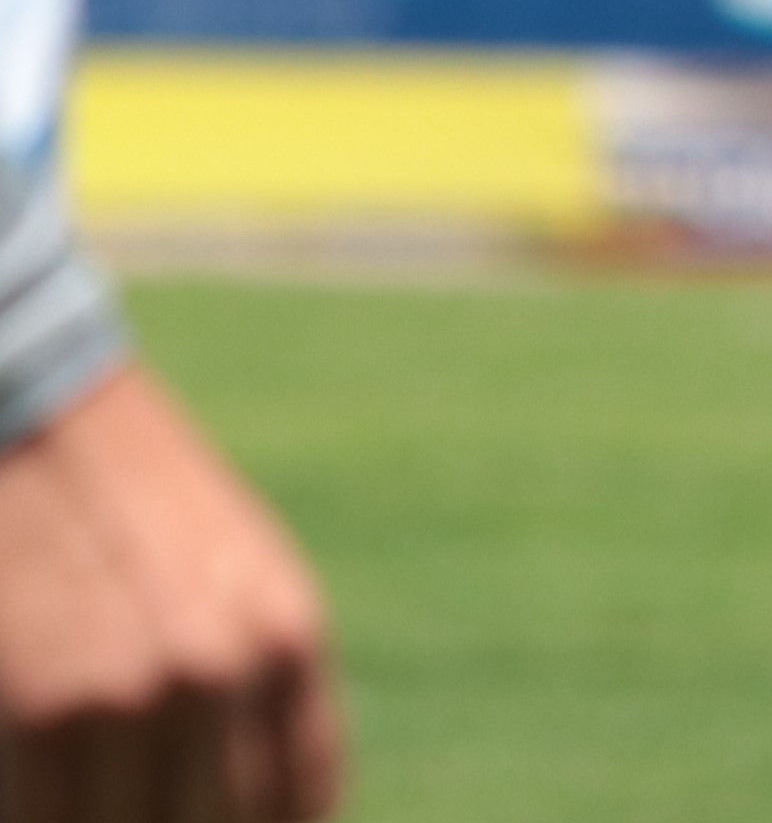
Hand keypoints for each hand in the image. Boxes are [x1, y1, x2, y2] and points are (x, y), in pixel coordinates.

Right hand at [0, 365, 344, 821]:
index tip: (221, 821)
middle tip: (143, 800)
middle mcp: (229, 675)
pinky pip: (54, 818)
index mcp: (286, 639)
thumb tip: (264, 791)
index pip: (301, 802)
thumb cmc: (128, 501)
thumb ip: (253, 676)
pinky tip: (39, 791)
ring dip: (115, 820)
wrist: (40, 418)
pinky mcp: (50, 712)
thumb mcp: (228, 573)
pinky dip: (49, 817)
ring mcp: (140, 698)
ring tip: (89, 790)